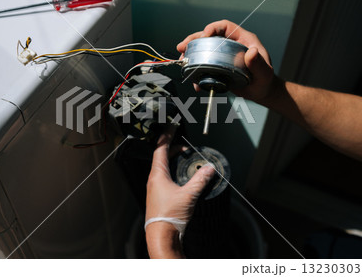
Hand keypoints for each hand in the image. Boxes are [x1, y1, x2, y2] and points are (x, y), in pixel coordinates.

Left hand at [145, 126, 214, 257]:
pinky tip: (181, 176)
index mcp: (157, 174)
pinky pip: (164, 176)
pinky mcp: (158, 196)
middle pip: (161, 156)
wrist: (161, 236)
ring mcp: (154, 188)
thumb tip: (208, 168)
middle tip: (185, 144)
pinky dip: (173, 170)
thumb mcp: (189, 195)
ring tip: (185, 157)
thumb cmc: (169, 216)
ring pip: (163, 167)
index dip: (167, 136)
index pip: (160, 148)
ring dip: (173, 159)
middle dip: (173, 147)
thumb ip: (200, 180)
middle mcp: (153, 179)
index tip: (171, 126)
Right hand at [177, 20, 280, 103]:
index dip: (213, 28)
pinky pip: (203, 64)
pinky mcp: (217, 66)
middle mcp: (230, 44)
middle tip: (182, 46)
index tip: (205, 34)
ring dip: (190, 53)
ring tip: (182, 60)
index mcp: (242, 39)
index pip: (225, 27)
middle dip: (194, 39)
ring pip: (203, 49)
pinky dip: (196, 70)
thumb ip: (259, 63)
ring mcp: (222, 55)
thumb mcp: (264, 72)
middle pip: (209, 36)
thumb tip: (251, 52)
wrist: (261, 91)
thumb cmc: (265, 80)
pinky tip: (194, 80)